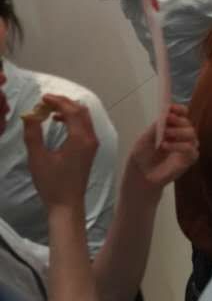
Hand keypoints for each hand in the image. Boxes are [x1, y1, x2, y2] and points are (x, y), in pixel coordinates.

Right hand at [23, 95, 98, 210]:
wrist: (67, 203)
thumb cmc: (52, 183)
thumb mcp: (37, 158)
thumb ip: (33, 135)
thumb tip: (29, 115)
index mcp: (80, 139)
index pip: (73, 111)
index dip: (58, 101)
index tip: (43, 97)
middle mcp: (90, 139)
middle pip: (81, 111)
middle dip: (64, 103)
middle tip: (45, 101)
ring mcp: (92, 144)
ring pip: (84, 118)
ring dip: (68, 111)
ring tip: (48, 111)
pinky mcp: (90, 150)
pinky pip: (84, 127)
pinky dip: (72, 120)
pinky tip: (58, 122)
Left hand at [126, 105, 199, 195]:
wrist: (141, 174)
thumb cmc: (142, 154)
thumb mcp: (145, 138)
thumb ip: (156, 127)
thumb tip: (167, 114)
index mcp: (173, 126)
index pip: (183, 113)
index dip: (179, 109)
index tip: (171, 108)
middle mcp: (183, 135)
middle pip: (188, 123)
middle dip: (178, 121)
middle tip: (167, 122)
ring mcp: (188, 147)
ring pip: (192, 134)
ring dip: (178, 133)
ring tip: (164, 138)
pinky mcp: (189, 159)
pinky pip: (191, 149)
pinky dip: (179, 146)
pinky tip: (166, 147)